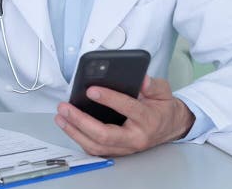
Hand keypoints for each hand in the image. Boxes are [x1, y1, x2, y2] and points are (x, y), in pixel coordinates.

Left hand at [55, 76, 194, 155]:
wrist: (170, 127)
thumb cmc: (163, 109)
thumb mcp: (163, 91)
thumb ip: (152, 84)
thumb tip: (141, 79)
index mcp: (148, 120)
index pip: (126, 108)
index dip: (108, 98)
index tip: (91, 90)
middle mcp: (135, 137)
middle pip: (104, 135)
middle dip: (81, 121)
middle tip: (66, 108)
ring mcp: (126, 147)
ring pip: (96, 145)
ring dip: (75, 132)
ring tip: (61, 117)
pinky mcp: (118, 151)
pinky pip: (96, 149)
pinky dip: (80, 139)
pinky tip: (69, 127)